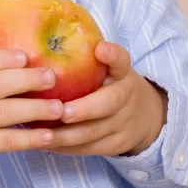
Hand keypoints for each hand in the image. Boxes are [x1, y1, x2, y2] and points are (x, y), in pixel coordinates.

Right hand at [0, 49, 63, 163]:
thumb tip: (27, 55)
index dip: (3, 58)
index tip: (27, 56)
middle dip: (26, 80)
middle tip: (52, 77)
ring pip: (3, 114)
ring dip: (34, 110)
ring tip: (58, 107)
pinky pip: (5, 141)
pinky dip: (28, 138)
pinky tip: (48, 135)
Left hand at [40, 42, 167, 156]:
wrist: (144, 114)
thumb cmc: (109, 82)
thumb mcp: (106, 66)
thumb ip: (85, 55)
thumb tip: (42, 38)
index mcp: (122, 72)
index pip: (121, 60)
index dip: (112, 55)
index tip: (100, 49)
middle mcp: (125, 96)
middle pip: (109, 103)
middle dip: (85, 109)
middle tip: (63, 111)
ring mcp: (123, 123)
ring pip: (96, 131)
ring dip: (68, 134)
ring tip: (43, 132)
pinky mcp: (116, 145)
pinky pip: (90, 148)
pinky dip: (67, 147)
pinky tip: (46, 143)